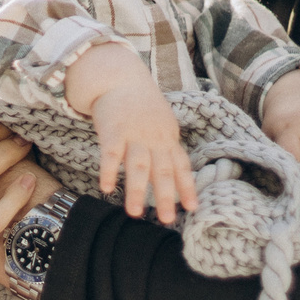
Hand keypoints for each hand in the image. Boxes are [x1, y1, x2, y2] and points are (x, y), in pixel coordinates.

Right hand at [89, 84, 196, 225]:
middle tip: (168, 220)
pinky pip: (110, 154)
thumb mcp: (163, 124)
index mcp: (168, 138)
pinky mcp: (112, 130)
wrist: (121, 78)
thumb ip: (168, 148)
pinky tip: (106, 189)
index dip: (187, 187)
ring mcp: (134, 134)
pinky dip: (108, 171)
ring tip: (135, 213)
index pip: (181, 166)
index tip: (193, 208)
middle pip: (163, 171)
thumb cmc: (143, 106)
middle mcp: (154, 139)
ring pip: (138, 166)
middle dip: (166, 197)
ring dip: (137, 191)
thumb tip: (177, 176)